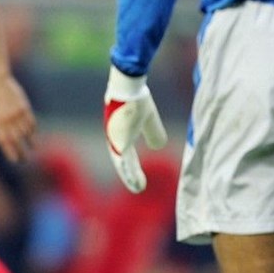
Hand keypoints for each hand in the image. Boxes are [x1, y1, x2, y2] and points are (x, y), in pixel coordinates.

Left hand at [0, 73, 35, 162]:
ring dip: (30, 142)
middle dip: (21, 152)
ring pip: (26, 133)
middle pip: (16, 140)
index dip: (10, 152)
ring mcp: (16, 113)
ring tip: (32, 148)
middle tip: (25, 160)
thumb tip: (0, 142)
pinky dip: (33, 130)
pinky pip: (31, 123)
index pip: (4, 142)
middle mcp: (7, 119)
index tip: (15, 160)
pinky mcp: (25, 108)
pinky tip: (33, 135)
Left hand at [103, 65, 167, 192]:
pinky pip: (124, 160)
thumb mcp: (149, 118)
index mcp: (120, 133)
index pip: (124, 154)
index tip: (138, 178)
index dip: (131, 166)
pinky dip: (130, 172)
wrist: (128, 85)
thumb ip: (153, 132)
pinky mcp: (119, 139)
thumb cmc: (136, 98)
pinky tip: (137, 181)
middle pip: (122, 161)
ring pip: (123, 163)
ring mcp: (115, 138)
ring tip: (139, 188)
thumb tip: (159, 146)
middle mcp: (114, 137)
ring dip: (131, 176)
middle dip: (130, 174)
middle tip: (138, 187)